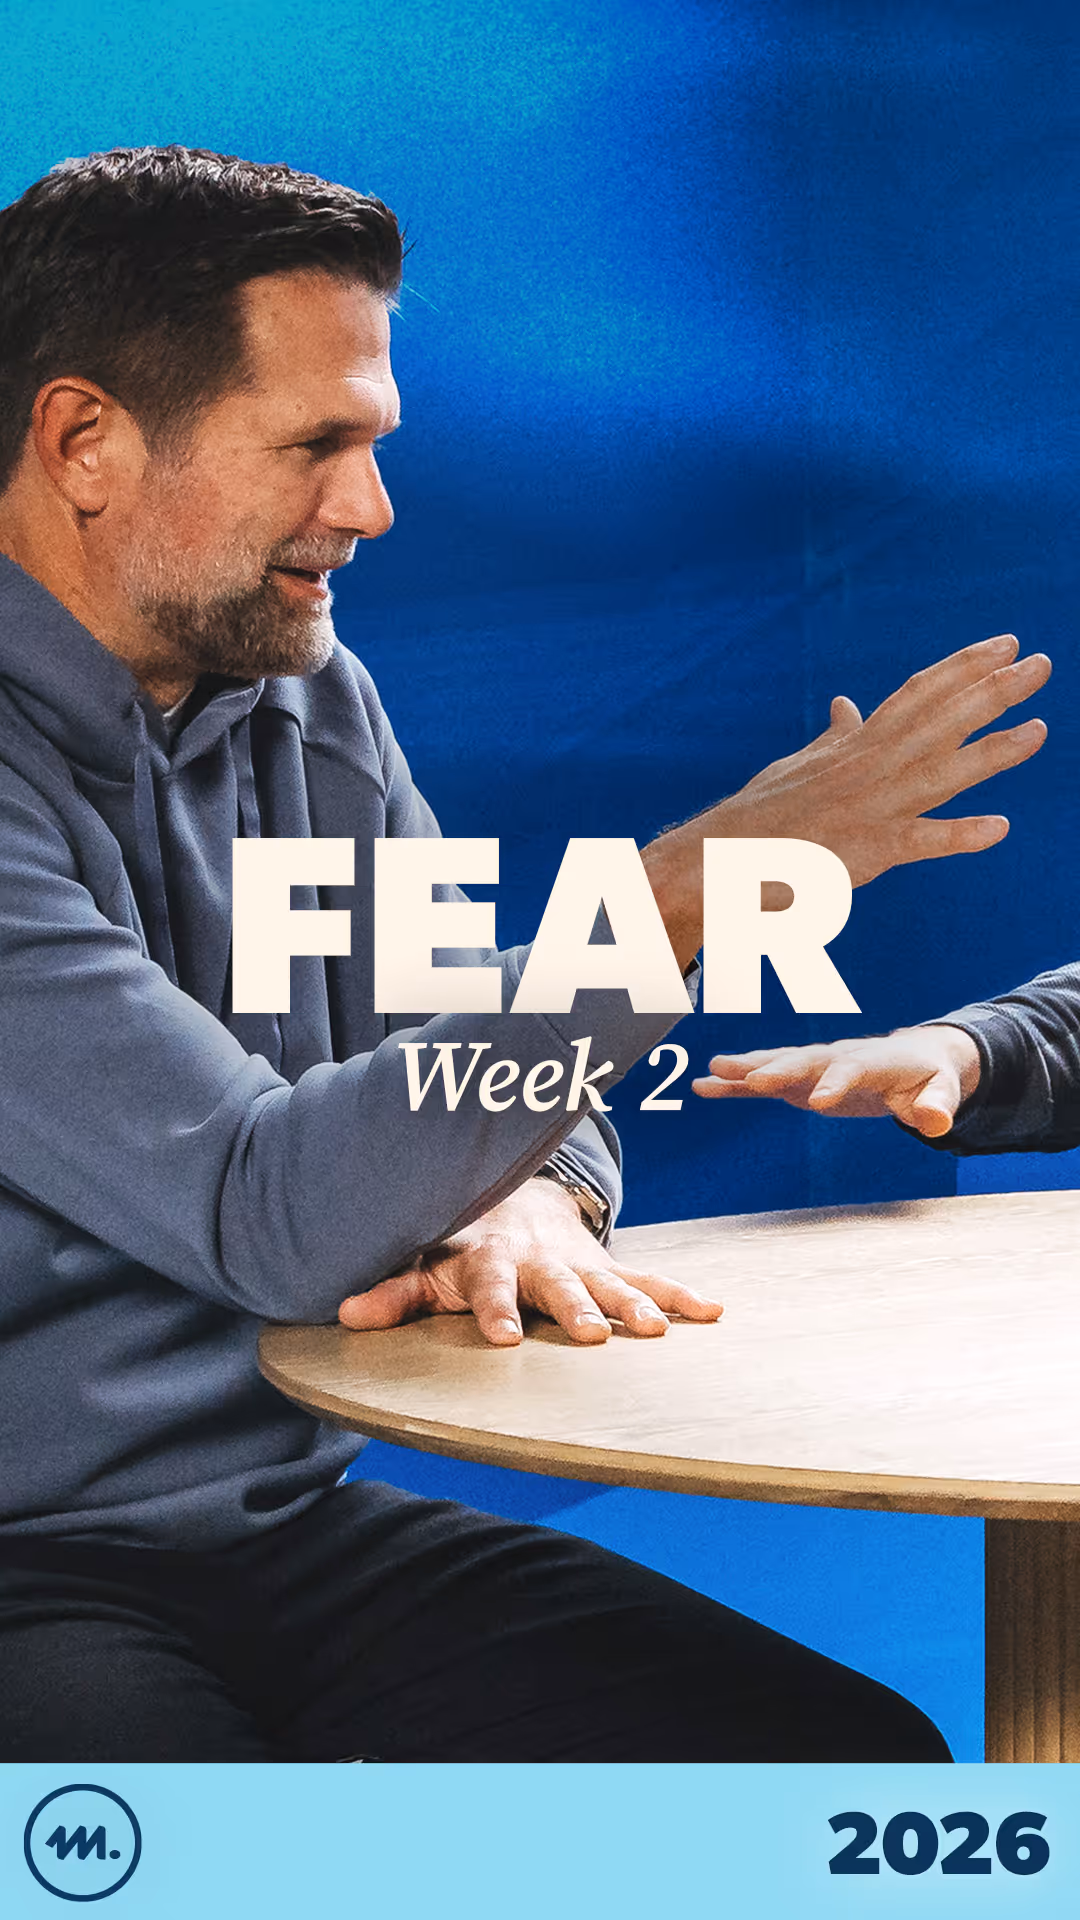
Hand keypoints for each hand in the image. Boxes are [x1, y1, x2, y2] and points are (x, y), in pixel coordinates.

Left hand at [338, 1176, 721, 1345]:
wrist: (508, 1190)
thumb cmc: (457, 1240)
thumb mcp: (423, 1263)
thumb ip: (391, 1292)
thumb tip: (345, 1316)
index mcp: (491, 1260)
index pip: (490, 1287)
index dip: (496, 1310)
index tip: (506, 1338)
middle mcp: (539, 1261)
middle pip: (559, 1286)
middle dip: (575, 1309)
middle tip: (592, 1335)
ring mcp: (579, 1262)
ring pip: (610, 1284)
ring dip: (634, 1306)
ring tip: (657, 1332)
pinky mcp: (607, 1265)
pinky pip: (648, 1280)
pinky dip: (680, 1295)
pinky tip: (712, 1312)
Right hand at [643, 635, 1049, 965]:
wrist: (721, 858)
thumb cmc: (761, 816)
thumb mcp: (799, 765)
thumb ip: (833, 737)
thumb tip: (846, 704)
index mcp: (857, 745)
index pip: (919, 694)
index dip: (964, 666)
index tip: (1005, 643)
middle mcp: (870, 766)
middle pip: (941, 719)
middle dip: (994, 690)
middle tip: (1042, 663)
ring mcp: (870, 806)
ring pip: (942, 771)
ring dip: (994, 751)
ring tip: (1039, 730)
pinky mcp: (866, 850)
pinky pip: (920, 841)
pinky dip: (959, 835)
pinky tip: (998, 828)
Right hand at [692, 1025, 981, 1136]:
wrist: (915, 1056)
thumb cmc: (930, 1076)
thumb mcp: (942, 1091)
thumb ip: (939, 1105)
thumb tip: (936, 1123)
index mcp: (873, 1059)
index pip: (851, 1069)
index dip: (835, 1083)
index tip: (817, 1102)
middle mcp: (837, 1056)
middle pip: (805, 1060)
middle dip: (779, 1068)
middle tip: (753, 1079)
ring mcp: (815, 1066)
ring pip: (777, 1063)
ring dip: (745, 1068)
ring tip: (710, 1074)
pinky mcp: (800, 1080)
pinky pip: (764, 1081)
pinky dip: (736, 1084)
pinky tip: (704, 1086)